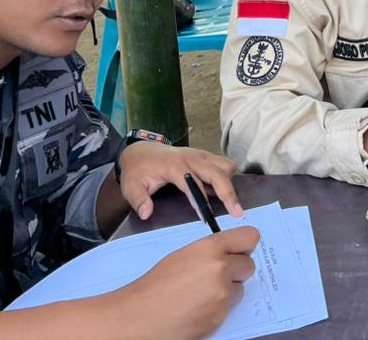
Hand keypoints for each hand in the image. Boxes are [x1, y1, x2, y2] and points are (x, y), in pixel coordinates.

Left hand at [116, 142, 242, 220]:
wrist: (141, 150)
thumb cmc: (137, 170)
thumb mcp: (130, 186)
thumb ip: (138, 200)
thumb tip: (147, 214)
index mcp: (174, 165)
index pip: (193, 183)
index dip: (201, 200)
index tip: (207, 217)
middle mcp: (191, 157)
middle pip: (218, 172)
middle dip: (228, 192)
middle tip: (237, 212)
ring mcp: (200, 155)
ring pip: (225, 165)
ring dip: (229, 183)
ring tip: (227, 202)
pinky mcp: (204, 156)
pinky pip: (223, 164)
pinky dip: (226, 177)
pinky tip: (219, 192)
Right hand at [116, 226, 259, 339]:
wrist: (140, 316)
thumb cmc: (156, 285)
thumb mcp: (185, 256)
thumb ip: (211, 252)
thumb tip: (232, 252)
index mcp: (210, 248)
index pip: (250, 237)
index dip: (245, 245)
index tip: (242, 250)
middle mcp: (220, 268)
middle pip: (249, 265)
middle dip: (236, 272)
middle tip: (217, 277)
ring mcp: (222, 294)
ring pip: (240, 289)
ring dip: (227, 292)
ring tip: (201, 295)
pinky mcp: (220, 316)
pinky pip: (229, 308)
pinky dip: (218, 309)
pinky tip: (198, 309)